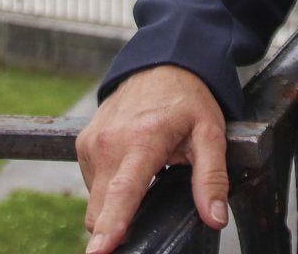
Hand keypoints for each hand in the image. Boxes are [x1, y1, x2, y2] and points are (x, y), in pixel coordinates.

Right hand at [78, 64, 228, 252]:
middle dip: (113, 227)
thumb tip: (215, 217)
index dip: (110, 226)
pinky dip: (108, 187)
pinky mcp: (82, 143)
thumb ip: (212, 178)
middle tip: (140, 224)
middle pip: (100, 209)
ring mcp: (91, 142)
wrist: (161, 62)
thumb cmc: (187, 97)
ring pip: (95, 200)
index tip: (99, 250)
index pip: (123, 192)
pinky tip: (131, 169)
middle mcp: (109, 142)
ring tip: (145, 177)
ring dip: (114, 204)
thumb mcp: (211, 133)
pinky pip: (91, 183)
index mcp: (142, 140)